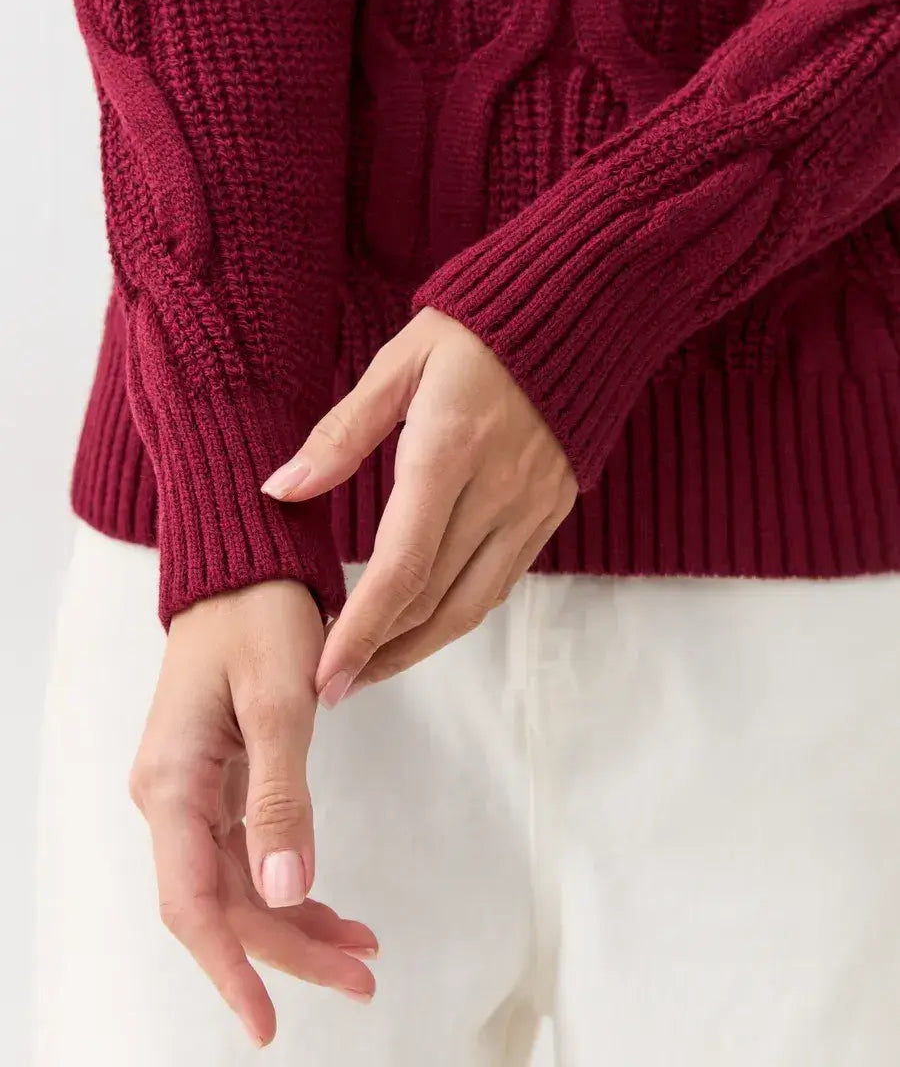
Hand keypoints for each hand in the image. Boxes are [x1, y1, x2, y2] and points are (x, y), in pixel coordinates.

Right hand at [128, 580, 377, 1047]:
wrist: (244, 563)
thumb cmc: (257, 615)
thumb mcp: (279, 700)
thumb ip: (280, 796)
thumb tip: (286, 891)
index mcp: (172, 783)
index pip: (193, 903)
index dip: (231, 969)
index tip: (268, 1023)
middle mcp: (172, 796)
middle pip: (224, 903)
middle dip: (288, 950)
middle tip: (361, 979)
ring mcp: (194, 789)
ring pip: (240, 883)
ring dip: (296, 921)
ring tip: (361, 951)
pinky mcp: (220, 778)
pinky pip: (249, 850)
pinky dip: (292, 881)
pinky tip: (329, 902)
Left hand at [261, 307, 577, 706]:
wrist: (581, 313)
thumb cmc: (477, 330)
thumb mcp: (400, 363)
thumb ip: (341, 434)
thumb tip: (281, 489)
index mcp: (448, 451)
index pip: (400, 567)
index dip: (359, 630)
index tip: (324, 675)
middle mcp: (496, 491)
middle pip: (433, 601)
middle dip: (379, 654)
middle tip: (333, 686)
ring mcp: (531, 506)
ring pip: (471, 605)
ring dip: (417, 648)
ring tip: (371, 668)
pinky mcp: (551, 511)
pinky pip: (501, 582)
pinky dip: (457, 614)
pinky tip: (423, 624)